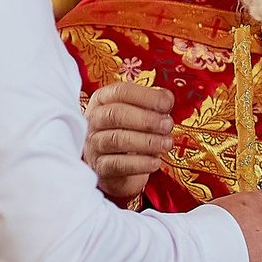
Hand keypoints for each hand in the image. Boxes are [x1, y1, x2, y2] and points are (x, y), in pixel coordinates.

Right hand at [84, 81, 175, 202]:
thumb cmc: (129, 134)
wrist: (117, 169)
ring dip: (147, 141)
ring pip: (117, 139)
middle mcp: (94, 120)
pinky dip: (140, 164)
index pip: (120, 92)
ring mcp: (94, 145)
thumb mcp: (140, 115)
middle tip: (167, 125)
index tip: (166, 103)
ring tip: (165, 143)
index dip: (145, 96)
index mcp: (102, 100)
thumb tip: (167, 98)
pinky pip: (118, 165)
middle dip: (146, 119)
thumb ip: (153, 104)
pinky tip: (155, 162)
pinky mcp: (99, 167)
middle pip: (116, 114)